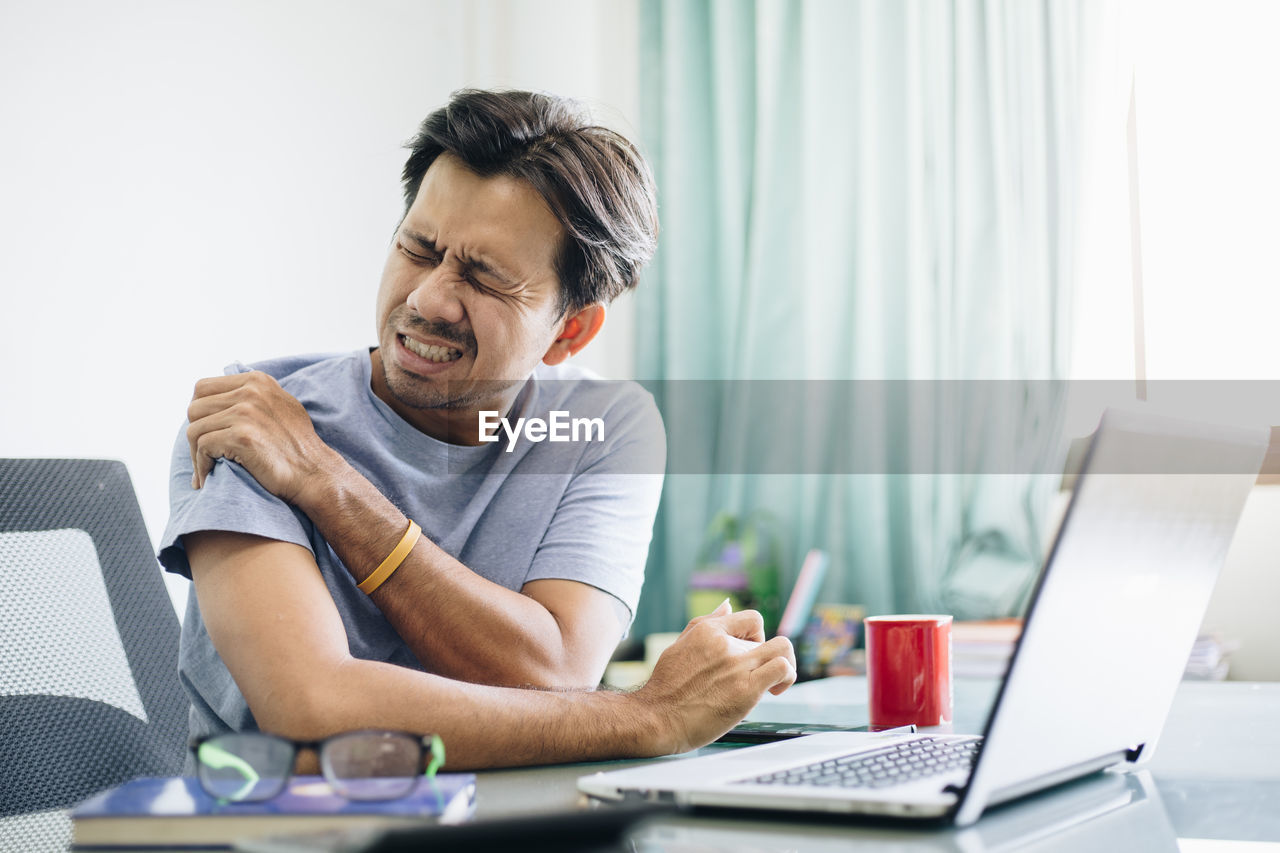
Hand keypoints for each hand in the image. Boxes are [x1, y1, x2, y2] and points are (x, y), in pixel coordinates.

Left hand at [186, 371, 340, 505]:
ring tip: (205, 470)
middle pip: (194, 408)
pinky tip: (208, 477)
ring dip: (196, 454)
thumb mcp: (280, 406)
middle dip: (196, 434)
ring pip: (194, 429)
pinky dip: (201, 466)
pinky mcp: (242, 436)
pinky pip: (202, 447)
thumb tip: (221, 399)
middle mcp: (251, 392)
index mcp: (257, 381)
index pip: (203, 388)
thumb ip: (254, 397)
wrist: (315, 473)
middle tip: (204, 454)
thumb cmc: (298, 447)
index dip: (200, 413)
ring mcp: (246, 413)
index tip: (208, 433)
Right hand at [634, 601, 795, 754]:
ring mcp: (737, 665)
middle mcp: (724, 643)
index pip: (751, 619)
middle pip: (765, 636)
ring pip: (783, 647)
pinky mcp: (746, 689)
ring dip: (786, 663)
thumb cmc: (666, 687)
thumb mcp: (680, 645)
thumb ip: (708, 623)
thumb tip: (727, 604)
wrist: (656, 718)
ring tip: (776, 680)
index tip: (749, 654)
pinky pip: (782, 669)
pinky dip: (786, 678)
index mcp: (708, 631)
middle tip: (755, 674)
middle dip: (764, 655)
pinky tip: (774, 691)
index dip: (756, 636)